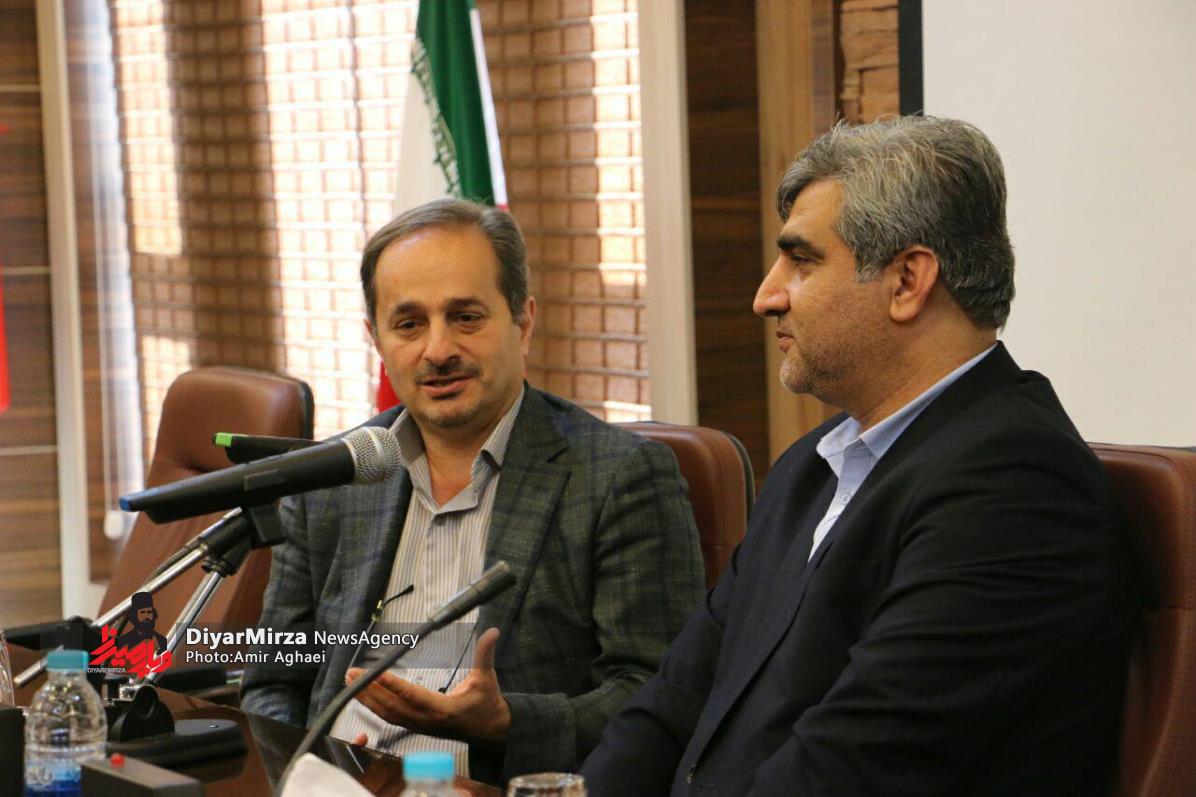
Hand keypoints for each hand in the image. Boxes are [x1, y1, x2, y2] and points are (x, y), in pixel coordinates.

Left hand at [345, 627, 510, 745]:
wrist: (489, 730)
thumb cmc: (486, 703)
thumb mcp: (487, 678)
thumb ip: (485, 654)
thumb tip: (492, 631)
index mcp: (443, 709)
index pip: (412, 695)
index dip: (392, 684)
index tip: (374, 673)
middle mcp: (426, 720)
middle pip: (391, 706)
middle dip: (370, 690)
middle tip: (352, 674)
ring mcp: (419, 725)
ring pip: (387, 714)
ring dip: (367, 698)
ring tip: (351, 682)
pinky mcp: (415, 727)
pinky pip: (390, 717)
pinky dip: (374, 706)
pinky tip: (364, 695)